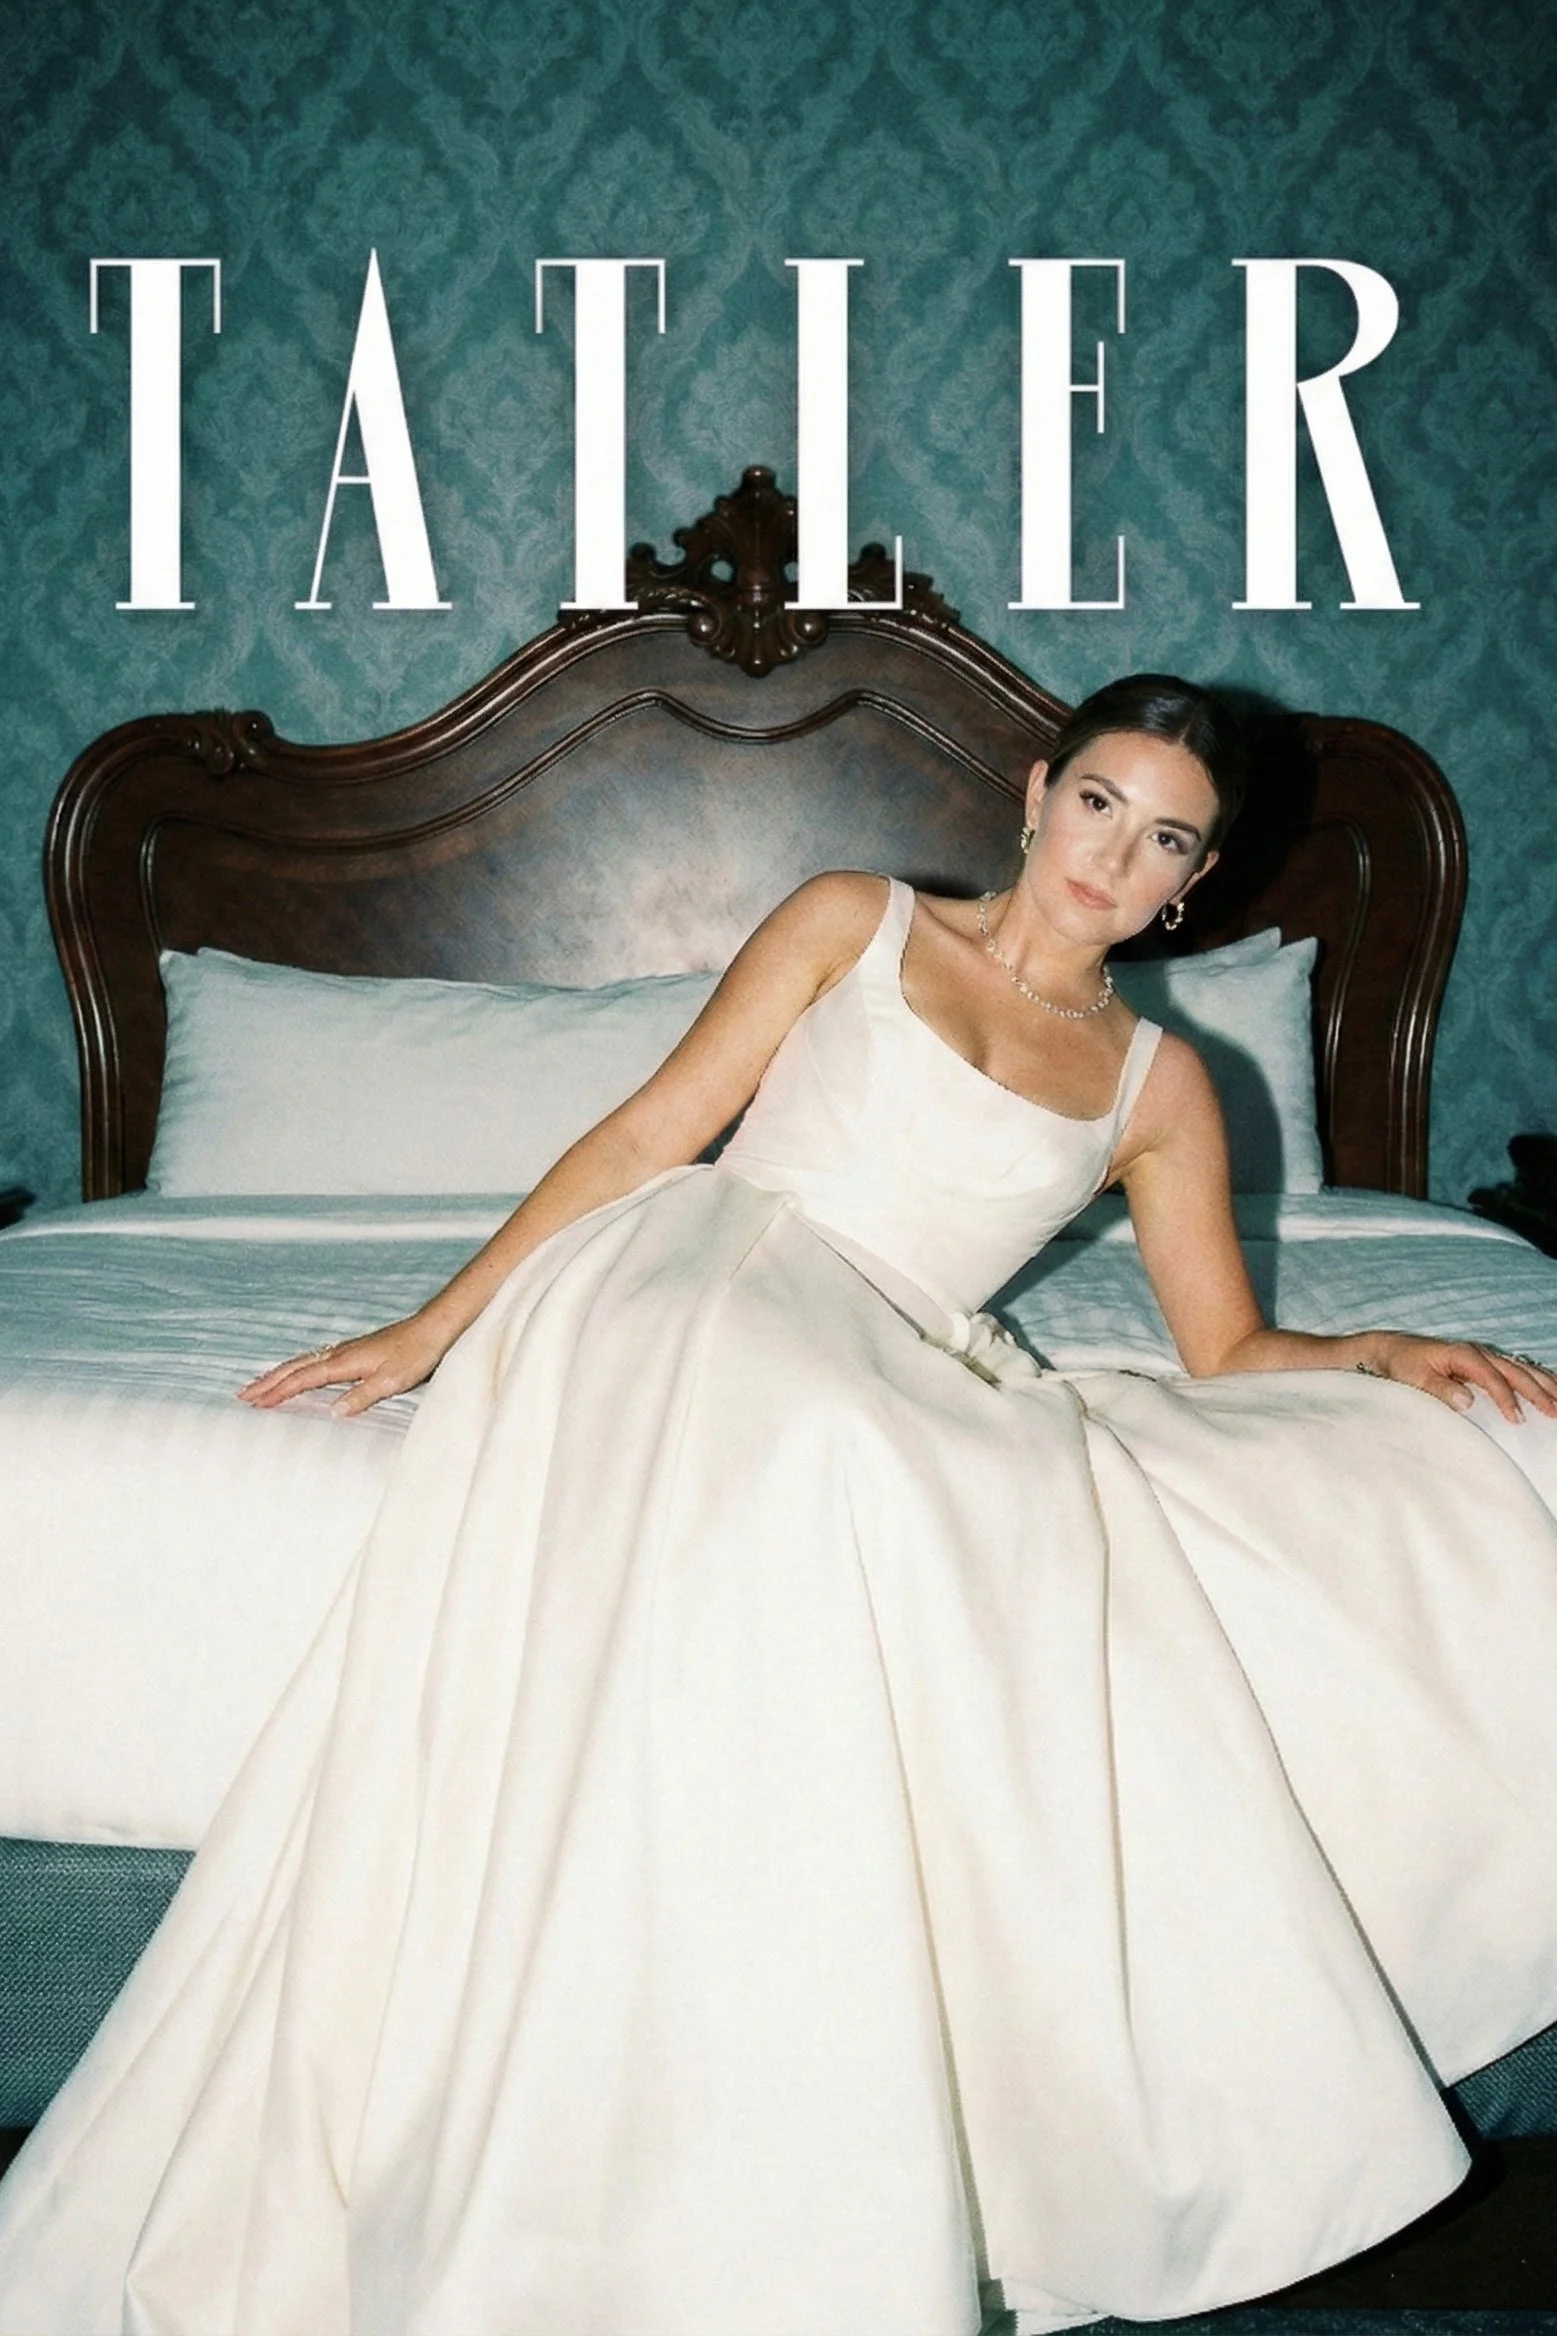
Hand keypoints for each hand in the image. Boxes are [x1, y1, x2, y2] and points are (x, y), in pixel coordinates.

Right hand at [238, 1314, 449, 1417]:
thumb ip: (361, 1396)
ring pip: (303, 1362)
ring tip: (260, 1384)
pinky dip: (299, 1368)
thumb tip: (333, 1412)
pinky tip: (299, 1371)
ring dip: (279, 1374)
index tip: (255, 1404)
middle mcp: (339, 1353)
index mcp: (343, 1362)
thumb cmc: (415, 1354)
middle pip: (295, 1368)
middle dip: (267, 1382)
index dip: (278, 1393)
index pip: (302, 1379)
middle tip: (242, 1395)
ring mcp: (346, 1350)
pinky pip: (316, 1360)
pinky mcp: (355, 1351)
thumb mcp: (391, 1381)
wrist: (433, 1328)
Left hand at [1360, 1332, 1556, 1423]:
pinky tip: (1550, 1391)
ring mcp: (1483, 1357)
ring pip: (1522, 1370)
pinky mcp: (1484, 1365)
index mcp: (1463, 1354)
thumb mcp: (1413, 1377)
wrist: (1390, 1350)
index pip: (1492, 1377)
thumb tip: (1467, 1401)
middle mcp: (1478, 1353)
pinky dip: (1536, 1380)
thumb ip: (1438, 1389)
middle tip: (1556, 1413)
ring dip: (1544, 1385)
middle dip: (1538, 1392)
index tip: (1518, 1420)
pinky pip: (1516, 1371)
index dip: (1506, 1398)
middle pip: (1515, 1372)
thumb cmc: (1401, 1364)